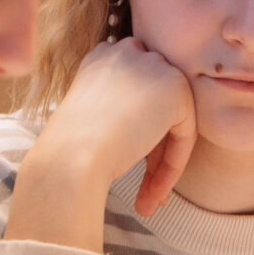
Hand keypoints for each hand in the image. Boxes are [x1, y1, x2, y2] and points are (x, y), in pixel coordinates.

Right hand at [9, 37, 198, 247]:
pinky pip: (186, 134)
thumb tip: (150, 128)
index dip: (136, 135)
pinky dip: (173, 166)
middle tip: (144, 192)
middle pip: (156, 106)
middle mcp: (128, 52)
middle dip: (152, 152)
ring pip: (172, 122)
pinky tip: (155, 193)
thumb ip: (122, 111)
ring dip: (162, 165)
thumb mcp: (91, 119)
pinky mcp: (176, 90)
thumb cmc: (68, 149)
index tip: (123, 165)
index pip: (135, 94)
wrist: (71, 157)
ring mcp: (154, 66)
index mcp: (102, 56)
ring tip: (148, 202)